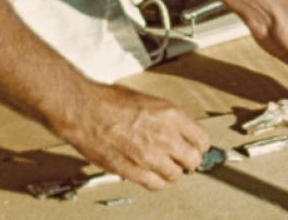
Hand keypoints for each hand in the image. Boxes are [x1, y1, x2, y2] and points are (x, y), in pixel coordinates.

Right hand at [58, 83, 210, 190]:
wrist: (85, 111)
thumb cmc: (112, 102)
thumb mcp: (150, 101)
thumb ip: (169, 119)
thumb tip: (181, 133)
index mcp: (171, 115)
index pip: (202, 140)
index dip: (198, 146)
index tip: (193, 147)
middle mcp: (164, 136)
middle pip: (193, 160)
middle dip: (187, 160)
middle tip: (179, 158)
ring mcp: (149, 156)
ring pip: (175, 175)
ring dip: (170, 171)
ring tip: (161, 165)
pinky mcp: (133, 170)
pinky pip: (155, 184)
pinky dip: (155, 181)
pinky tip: (148, 172)